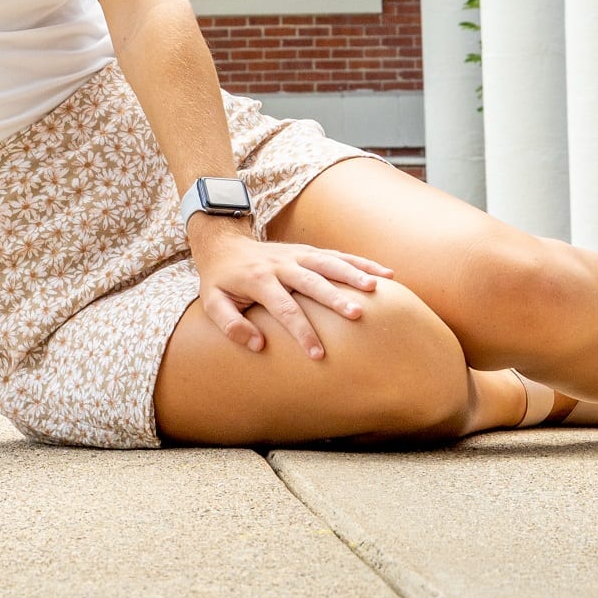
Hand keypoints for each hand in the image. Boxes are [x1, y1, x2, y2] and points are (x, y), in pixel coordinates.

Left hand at [188, 224, 392, 360]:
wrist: (225, 243)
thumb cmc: (221, 280)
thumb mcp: (213, 303)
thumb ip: (231, 324)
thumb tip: (258, 345)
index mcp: (258, 280)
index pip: (284, 308)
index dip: (301, 331)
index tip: (318, 354)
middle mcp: (282, 264)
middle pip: (311, 281)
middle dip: (334, 298)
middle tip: (356, 315)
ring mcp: (297, 254)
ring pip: (329, 263)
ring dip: (353, 273)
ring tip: (376, 288)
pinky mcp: (308, 251)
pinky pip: (337, 255)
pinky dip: (361, 262)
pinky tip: (384, 273)